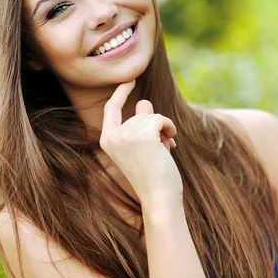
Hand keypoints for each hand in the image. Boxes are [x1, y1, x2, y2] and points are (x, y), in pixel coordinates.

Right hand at [99, 79, 182, 204]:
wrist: (158, 197)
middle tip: (159, 149)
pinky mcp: (143, 133)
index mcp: (107, 140)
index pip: (111, 109)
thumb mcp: (141, 147)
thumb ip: (140, 124)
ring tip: (163, 151)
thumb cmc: (152, 175)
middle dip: (155, 126)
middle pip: (140, 112)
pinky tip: (171, 145)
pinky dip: (170, 129)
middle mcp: (112, 136)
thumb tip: (144, 102)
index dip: (120, 93)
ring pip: (152, 116)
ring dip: (164, 130)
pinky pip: (162, 119)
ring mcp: (126, 134)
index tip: (130, 80)